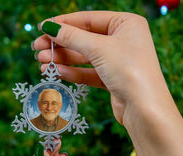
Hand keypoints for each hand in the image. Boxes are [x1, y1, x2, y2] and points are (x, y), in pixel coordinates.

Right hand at [33, 11, 182, 155]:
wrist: (145, 109)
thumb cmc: (129, 70)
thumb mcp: (99, 48)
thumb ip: (72, 37)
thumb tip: (49, 27)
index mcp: (126, 24)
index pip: (89, 19)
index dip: (64, 23)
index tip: (42, 28)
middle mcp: (123, 41)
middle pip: (85, 39)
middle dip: (60, 44)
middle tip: (37, 48)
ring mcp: (118, 61)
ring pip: (85, 58)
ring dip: (63, 59)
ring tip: (41, 62)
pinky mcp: (113, 80)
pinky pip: (90, 73)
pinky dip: (73, 72)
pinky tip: (57, 72)